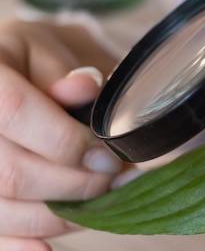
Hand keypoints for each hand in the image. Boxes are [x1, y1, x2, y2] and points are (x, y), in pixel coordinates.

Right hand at [0, 20, 122, 250]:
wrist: (1, 74)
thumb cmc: (23, 62)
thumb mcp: (44, 50)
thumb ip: (63, 74)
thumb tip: (86, 87)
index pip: (16, 112)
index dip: (68, 141)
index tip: (110, 157)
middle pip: (12, 172)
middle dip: (75, 185)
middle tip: (116, 184)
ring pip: (2, 209)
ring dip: (60, 216)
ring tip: (100, 206)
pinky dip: (20, 245)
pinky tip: (48, 248)